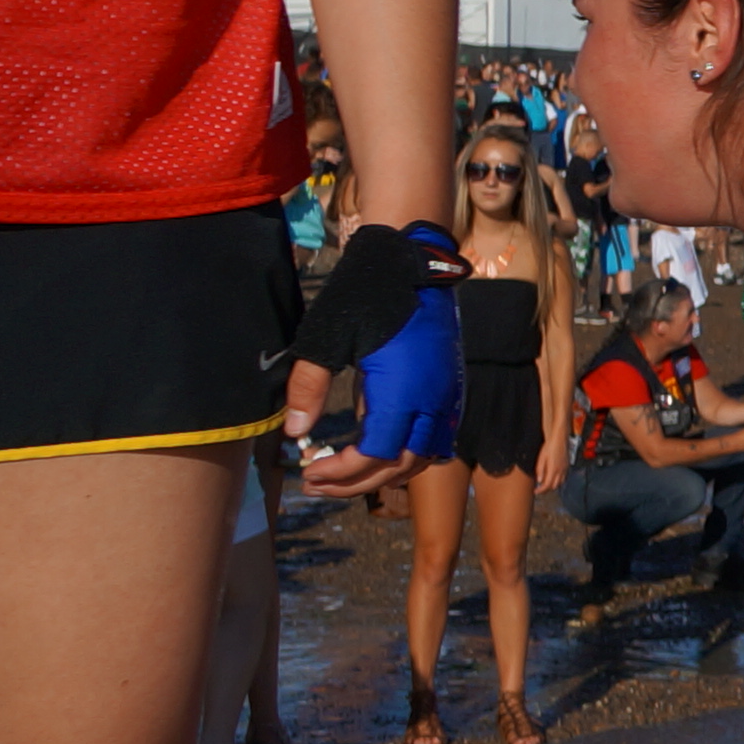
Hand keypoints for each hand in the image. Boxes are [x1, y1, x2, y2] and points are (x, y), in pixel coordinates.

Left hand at [289, 225, 463, 479]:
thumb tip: (294, 433)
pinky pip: (436, 438)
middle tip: (318, 483)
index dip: (341, 474)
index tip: (310, 473)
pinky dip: (408, 456)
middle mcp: (431, 400)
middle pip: (399, 466)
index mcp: (401, 391)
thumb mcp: (326, 339)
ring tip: (346, 475)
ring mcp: (445, 395)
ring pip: (423, 457)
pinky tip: (378, 451)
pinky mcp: (449, 387)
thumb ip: (307, 388)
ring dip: (385, 474)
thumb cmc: (366, 295)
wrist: (412, 260)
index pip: (374, 456)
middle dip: (357, 483)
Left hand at [536, 442, 571, 494]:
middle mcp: (561, 471)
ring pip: (560, 483)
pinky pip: (563, 477)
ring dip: (552, 485)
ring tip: (545, 484)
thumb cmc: (550, 446)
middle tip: (539, 488)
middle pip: (554, 486)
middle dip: (546, 489)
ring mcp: (565, 468)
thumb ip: (540, 470)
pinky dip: (558, 480)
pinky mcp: (567, 466)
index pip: (547, 485)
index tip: (535, 491)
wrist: (560, 438)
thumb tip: (539, 480)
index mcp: (553, 469)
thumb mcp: (541, 458)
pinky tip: (553, 477)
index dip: (541, 490)